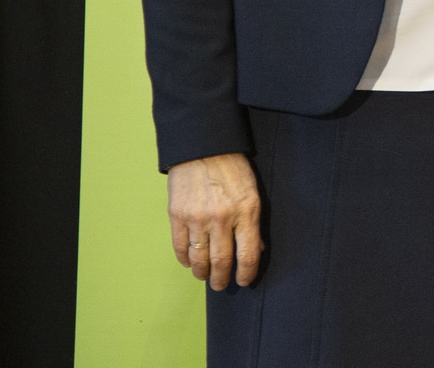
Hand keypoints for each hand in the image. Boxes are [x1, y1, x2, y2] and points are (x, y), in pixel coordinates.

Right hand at [166, 152, 262, 289]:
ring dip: (202, 273)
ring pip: (199, 259)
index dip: (247, 273)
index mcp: (246, 211)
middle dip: (222, 279)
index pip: (248, 254)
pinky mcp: (177, 216)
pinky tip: (189, 262)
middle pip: (222, 261)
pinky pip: (181, 247)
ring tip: (205, 277)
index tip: (244, 281)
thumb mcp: (253, 192)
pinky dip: (185, 259)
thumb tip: (256, 249)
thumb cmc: (233, 169)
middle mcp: (222, 218)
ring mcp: (198, 218)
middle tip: (222, 285)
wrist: (204, 148)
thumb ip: (253, 222)